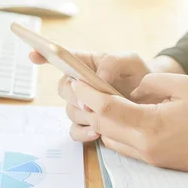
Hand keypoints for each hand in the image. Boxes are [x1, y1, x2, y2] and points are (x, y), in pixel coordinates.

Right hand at [29, 50, 151, 140]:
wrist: (154, 98)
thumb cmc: (140, 74)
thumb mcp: (130, 61)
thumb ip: (113, 63)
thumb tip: (97, 80)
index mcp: (86, 64)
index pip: (60, 57)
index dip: (43, 54)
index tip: (33, 55)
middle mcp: (80, 85)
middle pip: (63, 89)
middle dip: (73, 96)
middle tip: (87, 102)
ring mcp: (83, 105)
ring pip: (70, 111)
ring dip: (83, 115)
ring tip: (100, 118)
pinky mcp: (89, 124)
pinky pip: (75, 132)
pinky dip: (83, 133)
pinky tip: (97, 132)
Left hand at [69, 73, 187, 176]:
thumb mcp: (184, 86)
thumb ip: (151, 82)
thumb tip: (131, 89)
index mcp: (151, 125)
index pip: (107, 110)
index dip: (88, 94)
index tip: (78, 81)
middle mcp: (145, 145)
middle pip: (102, 125)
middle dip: (89, 106)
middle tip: (84, 89)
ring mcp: (148, 157)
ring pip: (109, 138)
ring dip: (101, 120)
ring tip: (102, 101)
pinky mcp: (153, 162)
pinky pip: (122, 147)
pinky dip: (115, 131)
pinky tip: (121, 117)